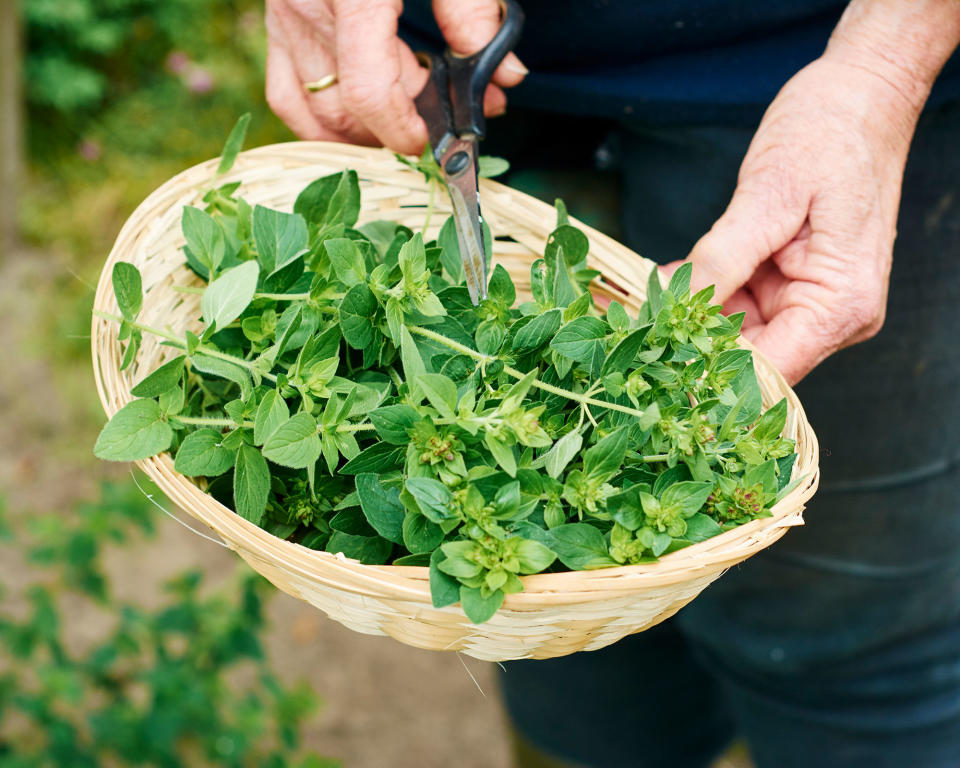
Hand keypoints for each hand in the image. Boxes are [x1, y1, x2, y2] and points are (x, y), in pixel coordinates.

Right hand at [265, 0, 527, 154]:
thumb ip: (473, 10)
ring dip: (361, 131)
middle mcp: (307, 8)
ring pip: (311, 109)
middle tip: (451, 114)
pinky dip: (319, 117)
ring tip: (410, 116)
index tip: (444, 138)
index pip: (368, 91)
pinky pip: (286, 90)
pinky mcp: (275, 18)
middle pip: (343, 109)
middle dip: (399, 128)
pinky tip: (361, 118)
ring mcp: (283, 15)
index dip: (407, 130)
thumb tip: (504, 73)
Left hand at [672, 52, 929, 384]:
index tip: (656, 361)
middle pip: (751, 356)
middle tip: (635, 326)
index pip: (771, 370)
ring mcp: (812, 300)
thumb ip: (723, 258)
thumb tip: (678, 307)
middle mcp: (833, 315)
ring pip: (738, 332)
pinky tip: (667, 281)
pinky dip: (703, 293)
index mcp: (841, 304)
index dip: (711, 372)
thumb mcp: (769, 195)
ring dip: (690, 317)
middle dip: (691, 341)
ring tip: (643, 300)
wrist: (861, 93)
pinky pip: (740, 303)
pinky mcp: (792, 283)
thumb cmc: (829, 133)